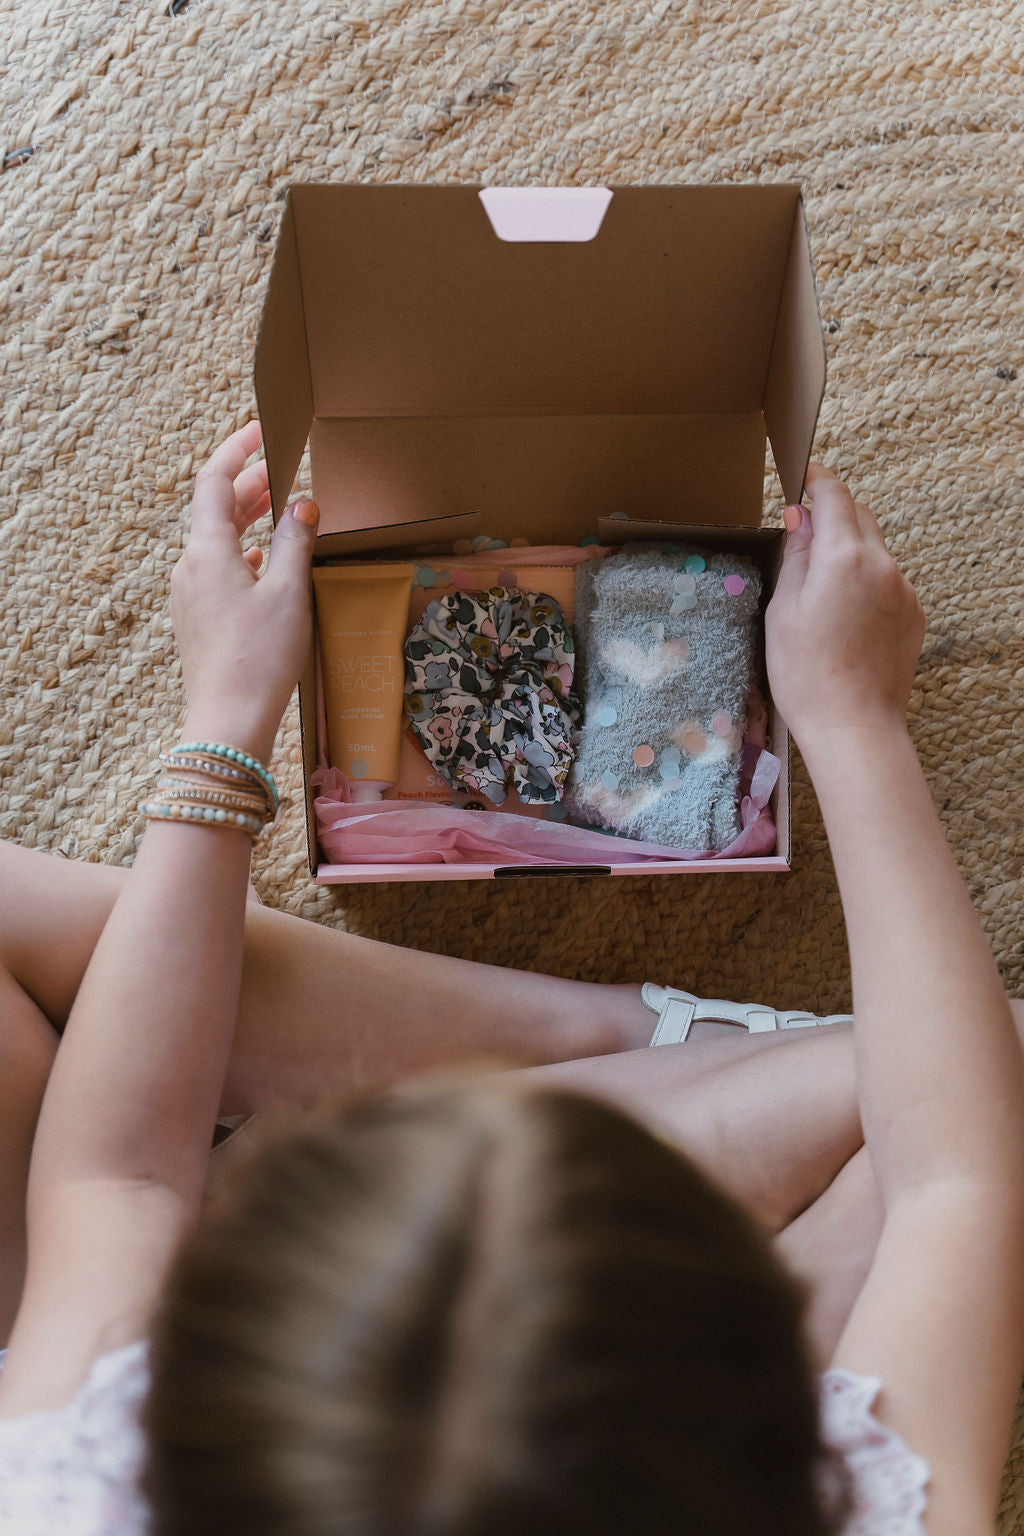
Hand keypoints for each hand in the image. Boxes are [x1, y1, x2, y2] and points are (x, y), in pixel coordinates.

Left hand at [170, 420, 319, 763]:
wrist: (227, 722)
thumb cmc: (259, 658)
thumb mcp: (289, 593)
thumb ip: (297, 541)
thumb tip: (304, 504)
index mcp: (207, 552)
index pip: (213, 480)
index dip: (236, 450)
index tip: (260, 430)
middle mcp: (190, 568)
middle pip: (214, 510)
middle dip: (247, 484)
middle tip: (280, 469)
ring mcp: (189, 596)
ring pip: (216, 541)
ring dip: (245, 519)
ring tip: (277, 509)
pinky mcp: (198, 621)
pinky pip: (217, 570)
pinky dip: (242, 553)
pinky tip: (265, 563)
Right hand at [765, 462, 925, 745]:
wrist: (853, 727)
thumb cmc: (806, 674)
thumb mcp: (782, 609)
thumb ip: (795, 556)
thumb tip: (800, 519)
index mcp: (845, 556)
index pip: (835, 497)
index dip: (818, 480)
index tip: (804, 476)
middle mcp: (882, 564)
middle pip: (859, 518)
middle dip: (833, 515)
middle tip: (803, 531)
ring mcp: (903, 590)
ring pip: (874, 550)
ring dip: (849, 551)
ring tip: (820, 587)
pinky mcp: (913, 614)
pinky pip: (887, 581)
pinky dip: (866, 581)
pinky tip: (844, 615)